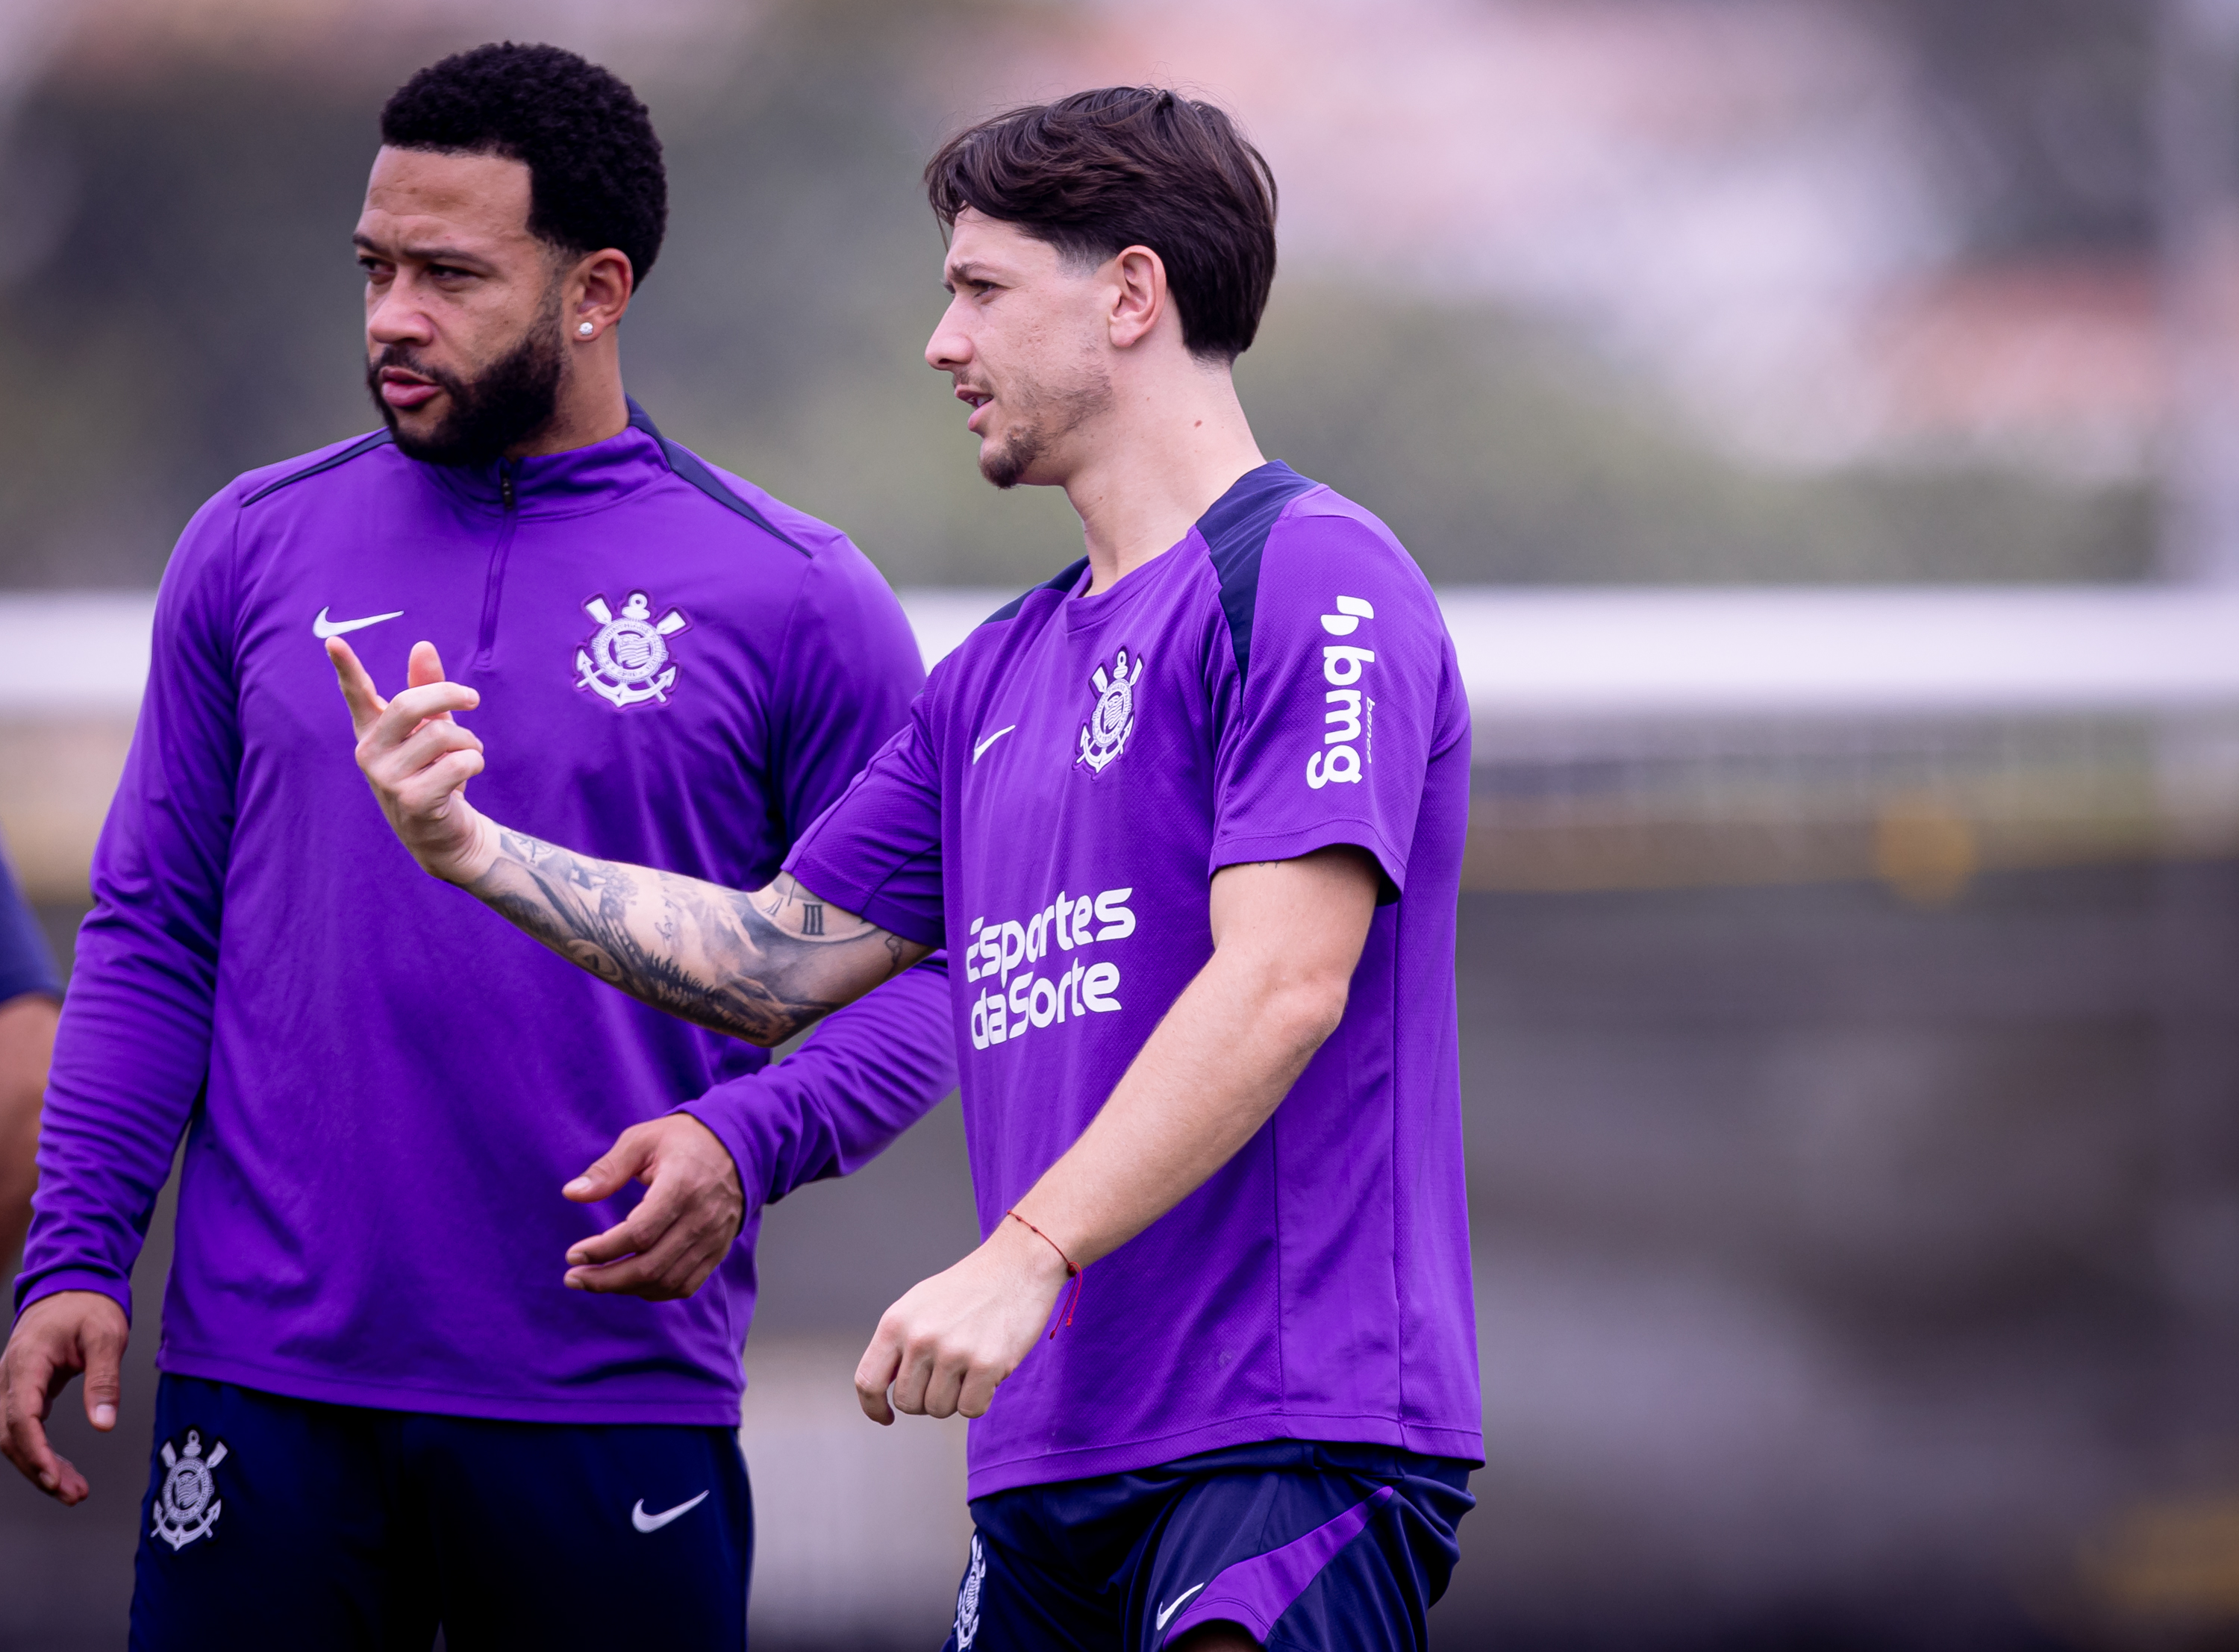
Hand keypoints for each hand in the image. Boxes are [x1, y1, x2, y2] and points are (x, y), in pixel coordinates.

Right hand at [1, 1290, 127, 1503]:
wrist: (72, 1285)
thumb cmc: (88, 1306)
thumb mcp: (106, 1336)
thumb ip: (104, 1380)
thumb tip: (104, 1425)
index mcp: (26, 1362)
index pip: (20, 1417)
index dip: (35, 1452)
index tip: (53, 1477)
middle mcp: (9, 1377)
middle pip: (11, 1436)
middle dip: (38, 1469)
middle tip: (72, 1493)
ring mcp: (12, 1386)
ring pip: (13, 1437)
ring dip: (38, 1466)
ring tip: (73, 1490)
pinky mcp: (23, 1392)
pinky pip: (23, 1429)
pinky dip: (40, 1452)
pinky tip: (61, 1471)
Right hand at [328, 637, 499, 885]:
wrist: (447, 834)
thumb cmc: (438, 774)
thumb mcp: (434, 728)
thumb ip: (428, 689)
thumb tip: (422, 646)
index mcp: (372, 732)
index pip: (357, 695)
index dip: (346, 668)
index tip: (333, 641)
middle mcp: (370, 753)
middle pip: (409, 704)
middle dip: (449, 695)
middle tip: (473, 699)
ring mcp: (387, 779)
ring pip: (442, 734)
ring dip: (468, 740)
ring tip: (469, 753)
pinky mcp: (411, 800)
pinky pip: (458, 762)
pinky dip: (475, 761)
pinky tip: (469, 773)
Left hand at [561, 1114, 747, 1299]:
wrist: (738, 1147)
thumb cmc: (683, 1141)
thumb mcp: (641, 1141)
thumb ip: (607, 1169)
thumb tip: (571, 1193)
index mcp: (681, 1186)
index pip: (639, 1234)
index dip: (602, 1251)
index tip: (573, 1254)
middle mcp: (701, 1218)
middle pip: (650, 1266)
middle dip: (605, 1280)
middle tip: (573, 1278)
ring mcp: (712, 1238)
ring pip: (666, 1281)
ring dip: (625, 1289)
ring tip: (595, 1281)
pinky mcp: (717, 1250)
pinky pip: (685, 1285)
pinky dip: (654, 1291)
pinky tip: (629, 1284)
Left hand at [853, 1216, 1071, 1425]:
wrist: (1018, 1264)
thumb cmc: (970, 1288)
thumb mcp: (919, 1304)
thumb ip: (897, 1342)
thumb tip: (881, 1386)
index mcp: (896, 1322)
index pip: (868, 1381)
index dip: (873, 1407)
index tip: (887, 1417)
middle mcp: (919, 1338)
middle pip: (908, 1402)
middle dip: (927, 1398)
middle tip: (949, 1376)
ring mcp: (952, 1352)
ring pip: (939, 1409)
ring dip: (956, 1398)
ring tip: (970, 1366)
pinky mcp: (986, 1364)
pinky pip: (971, 1409)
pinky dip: (980, 1399)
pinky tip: (989, 1373)